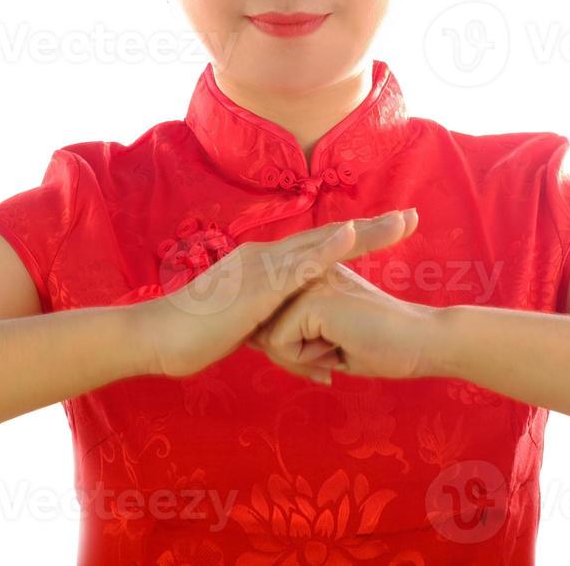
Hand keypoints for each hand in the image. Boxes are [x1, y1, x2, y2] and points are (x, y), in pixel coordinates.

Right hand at [137, 208, 419, 379]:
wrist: (156, 338)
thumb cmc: (192, 338)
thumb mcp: (244, 333)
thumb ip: (272, 334)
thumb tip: (298, 351)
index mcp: (264, 266)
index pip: (318, 249)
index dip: (355, 239)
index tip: (392, 231)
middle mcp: (266, 257)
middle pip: (327, 237)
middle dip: (373, 229)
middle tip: (413, 218)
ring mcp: (260, 267)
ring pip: (319, 244)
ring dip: (362, 233)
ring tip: (399, 223)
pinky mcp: (254, 285)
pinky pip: (296, 264)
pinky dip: (324, 249)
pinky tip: (349, 238)